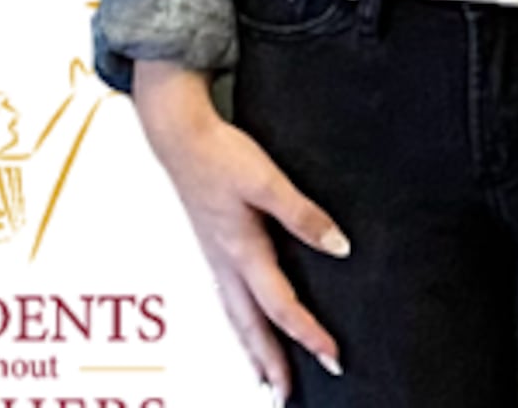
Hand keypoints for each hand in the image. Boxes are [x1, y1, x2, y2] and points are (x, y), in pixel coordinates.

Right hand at [128, 68, 350, 389]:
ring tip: (267, 377)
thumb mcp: (266, 181)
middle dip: (271, 363)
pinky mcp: (212, 248)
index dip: (308, 334)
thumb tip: (339, 247)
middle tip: (288, 394)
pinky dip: (239, 324)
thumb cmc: (220, 155)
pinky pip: (227, 300)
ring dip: (253, 350)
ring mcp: (215, 259)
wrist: (177, 136)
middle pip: (250, 327)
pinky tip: (246, 327)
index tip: (333, 358)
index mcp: (242, 251)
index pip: (280, 307)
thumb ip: (303, 214)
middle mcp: (225, 264)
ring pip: (235, 318)